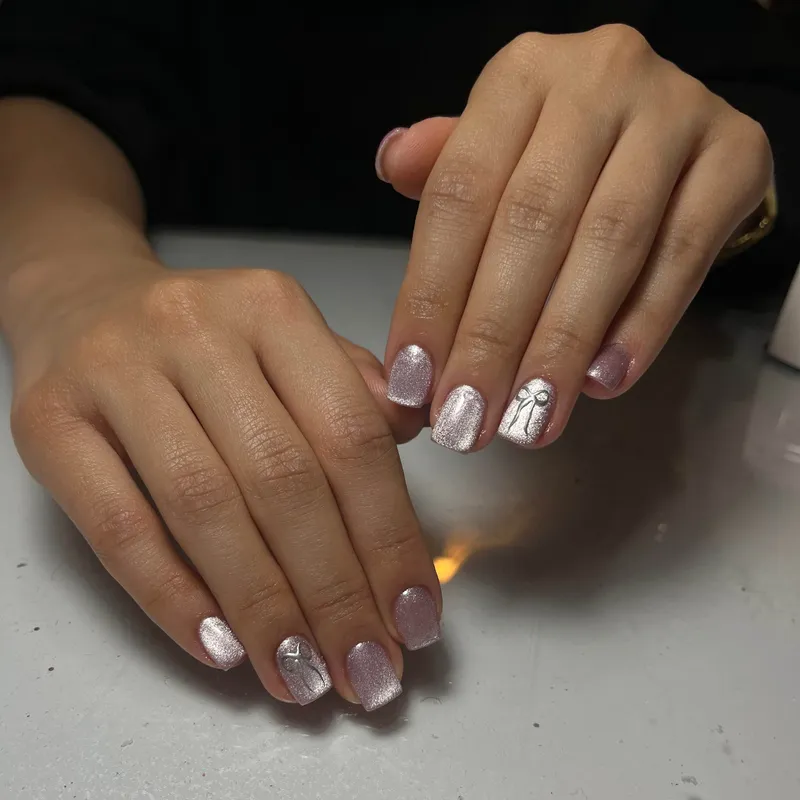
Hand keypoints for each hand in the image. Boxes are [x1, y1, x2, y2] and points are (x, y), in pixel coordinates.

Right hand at [9, 257, 440, 709]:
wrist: (82, 300)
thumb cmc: (203, 339)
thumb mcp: (286, 338)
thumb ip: (349, 387)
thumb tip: (415, 436)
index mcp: (272, 307)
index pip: (349, 434)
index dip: (389, 535)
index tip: (414, 614)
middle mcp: (196, 329)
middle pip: (283, 478)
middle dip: (335, 589)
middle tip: (367, 666)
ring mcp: (115, 371)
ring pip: (206, 508)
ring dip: (265, 607)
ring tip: (304, 674)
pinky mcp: (49, 421)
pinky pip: (118, 527)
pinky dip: (173, 596)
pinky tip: (223, 647)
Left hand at [377, 25, 771, 450]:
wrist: (672, 122)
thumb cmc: (565, 148)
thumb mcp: (499, 145)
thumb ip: (447, 168)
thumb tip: (392, 164)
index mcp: (521, 76)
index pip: (461, 195)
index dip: (432, 295)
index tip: (414, 380)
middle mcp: (598, 78)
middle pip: (531, 224)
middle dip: (492, 337)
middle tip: (468, 418)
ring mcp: (675, 111)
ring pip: (608, 245)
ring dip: (561, 345)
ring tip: (528, 418)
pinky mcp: (737, 154)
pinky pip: (684, 253)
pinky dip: (642, 325)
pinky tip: (601, 382)